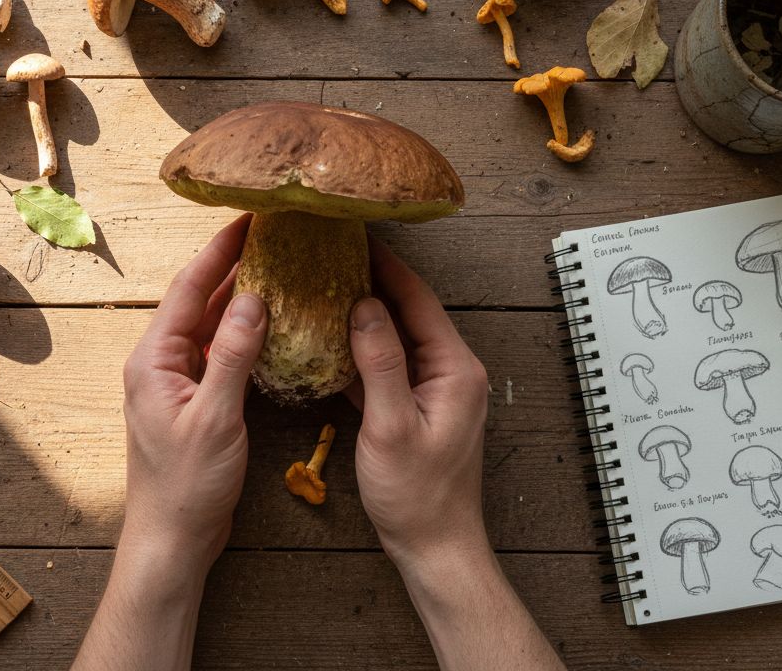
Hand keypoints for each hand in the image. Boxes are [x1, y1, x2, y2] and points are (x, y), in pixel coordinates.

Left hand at [120, 214, 267, 567]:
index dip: (218, 252)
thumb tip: (252, 299)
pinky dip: (243, 335)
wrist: (173, 538)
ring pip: (209, 326)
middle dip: (232, 267)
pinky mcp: (194, 400)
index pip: (187, 289)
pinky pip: (219, 353)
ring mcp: (175, 382)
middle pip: (197, 301)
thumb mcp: (214, 417)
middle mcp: (159, 363)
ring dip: (240, 299)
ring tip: (277, 267)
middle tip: (270, 236)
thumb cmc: (186, 485)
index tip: (248, 219)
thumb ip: (232, 355)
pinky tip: (271, 323)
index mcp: (153, 360)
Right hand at [346, 238, 490, 566]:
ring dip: (366, 315)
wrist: (435, 545)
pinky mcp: (419, 408)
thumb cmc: (417, 494)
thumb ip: (380, 362)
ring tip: (327, 286)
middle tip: (334, 254)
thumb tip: (364, 305)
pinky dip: (364, 350)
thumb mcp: (391, 425)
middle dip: (373, 282)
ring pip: (397, 338)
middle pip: (409, 312)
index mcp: (454, 368)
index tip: (355, 237)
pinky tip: (333, 340)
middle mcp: (451, 372)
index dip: (386, 265)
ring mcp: (437, 390)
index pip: (418, 299)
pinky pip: (390, 366)